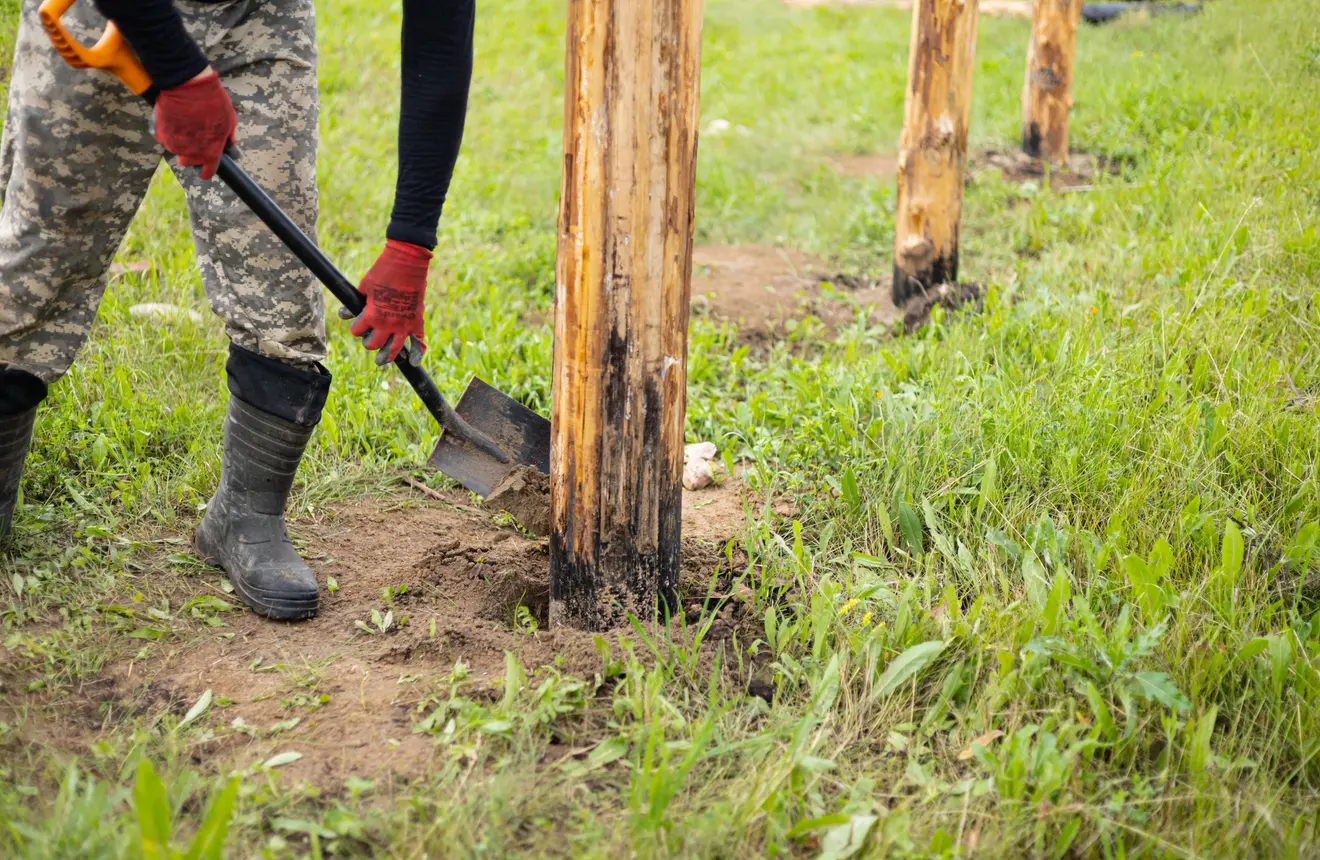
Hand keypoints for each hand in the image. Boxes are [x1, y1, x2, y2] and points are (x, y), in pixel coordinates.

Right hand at [154, 68, 235, 179]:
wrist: (188, 84)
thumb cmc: (212, 101)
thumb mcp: (230, 120)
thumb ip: (228, 137)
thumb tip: (229, 144)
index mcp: (210, 152)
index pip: (207, 172)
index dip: (206, 169)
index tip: (205, 165)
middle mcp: (191, 153)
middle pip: (188, 162)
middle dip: (191, 153)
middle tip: (195, 138)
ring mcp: (174, 144)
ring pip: (176, 149)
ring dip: (179, 141)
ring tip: (185, 124)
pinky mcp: (160, 133)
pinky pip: (164, 138)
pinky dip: (168, 131)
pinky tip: (175, 120)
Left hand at [339, 240, 430, 365]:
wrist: (407, 262)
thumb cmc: (382, 271)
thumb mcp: (363, 287)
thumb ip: (355, 303)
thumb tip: (345, 314)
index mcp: (372, 316)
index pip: (357, 331)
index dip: (355, 327)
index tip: (356, 322)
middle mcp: (388, 325)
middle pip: (374, 344)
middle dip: (369, 342)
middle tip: (368, 339)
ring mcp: (404, 325)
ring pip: (394, 350)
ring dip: (387, 356)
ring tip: (382, 360)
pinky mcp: (417, 321)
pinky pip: (419, 342)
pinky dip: (418, 353)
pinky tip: (414, 363)